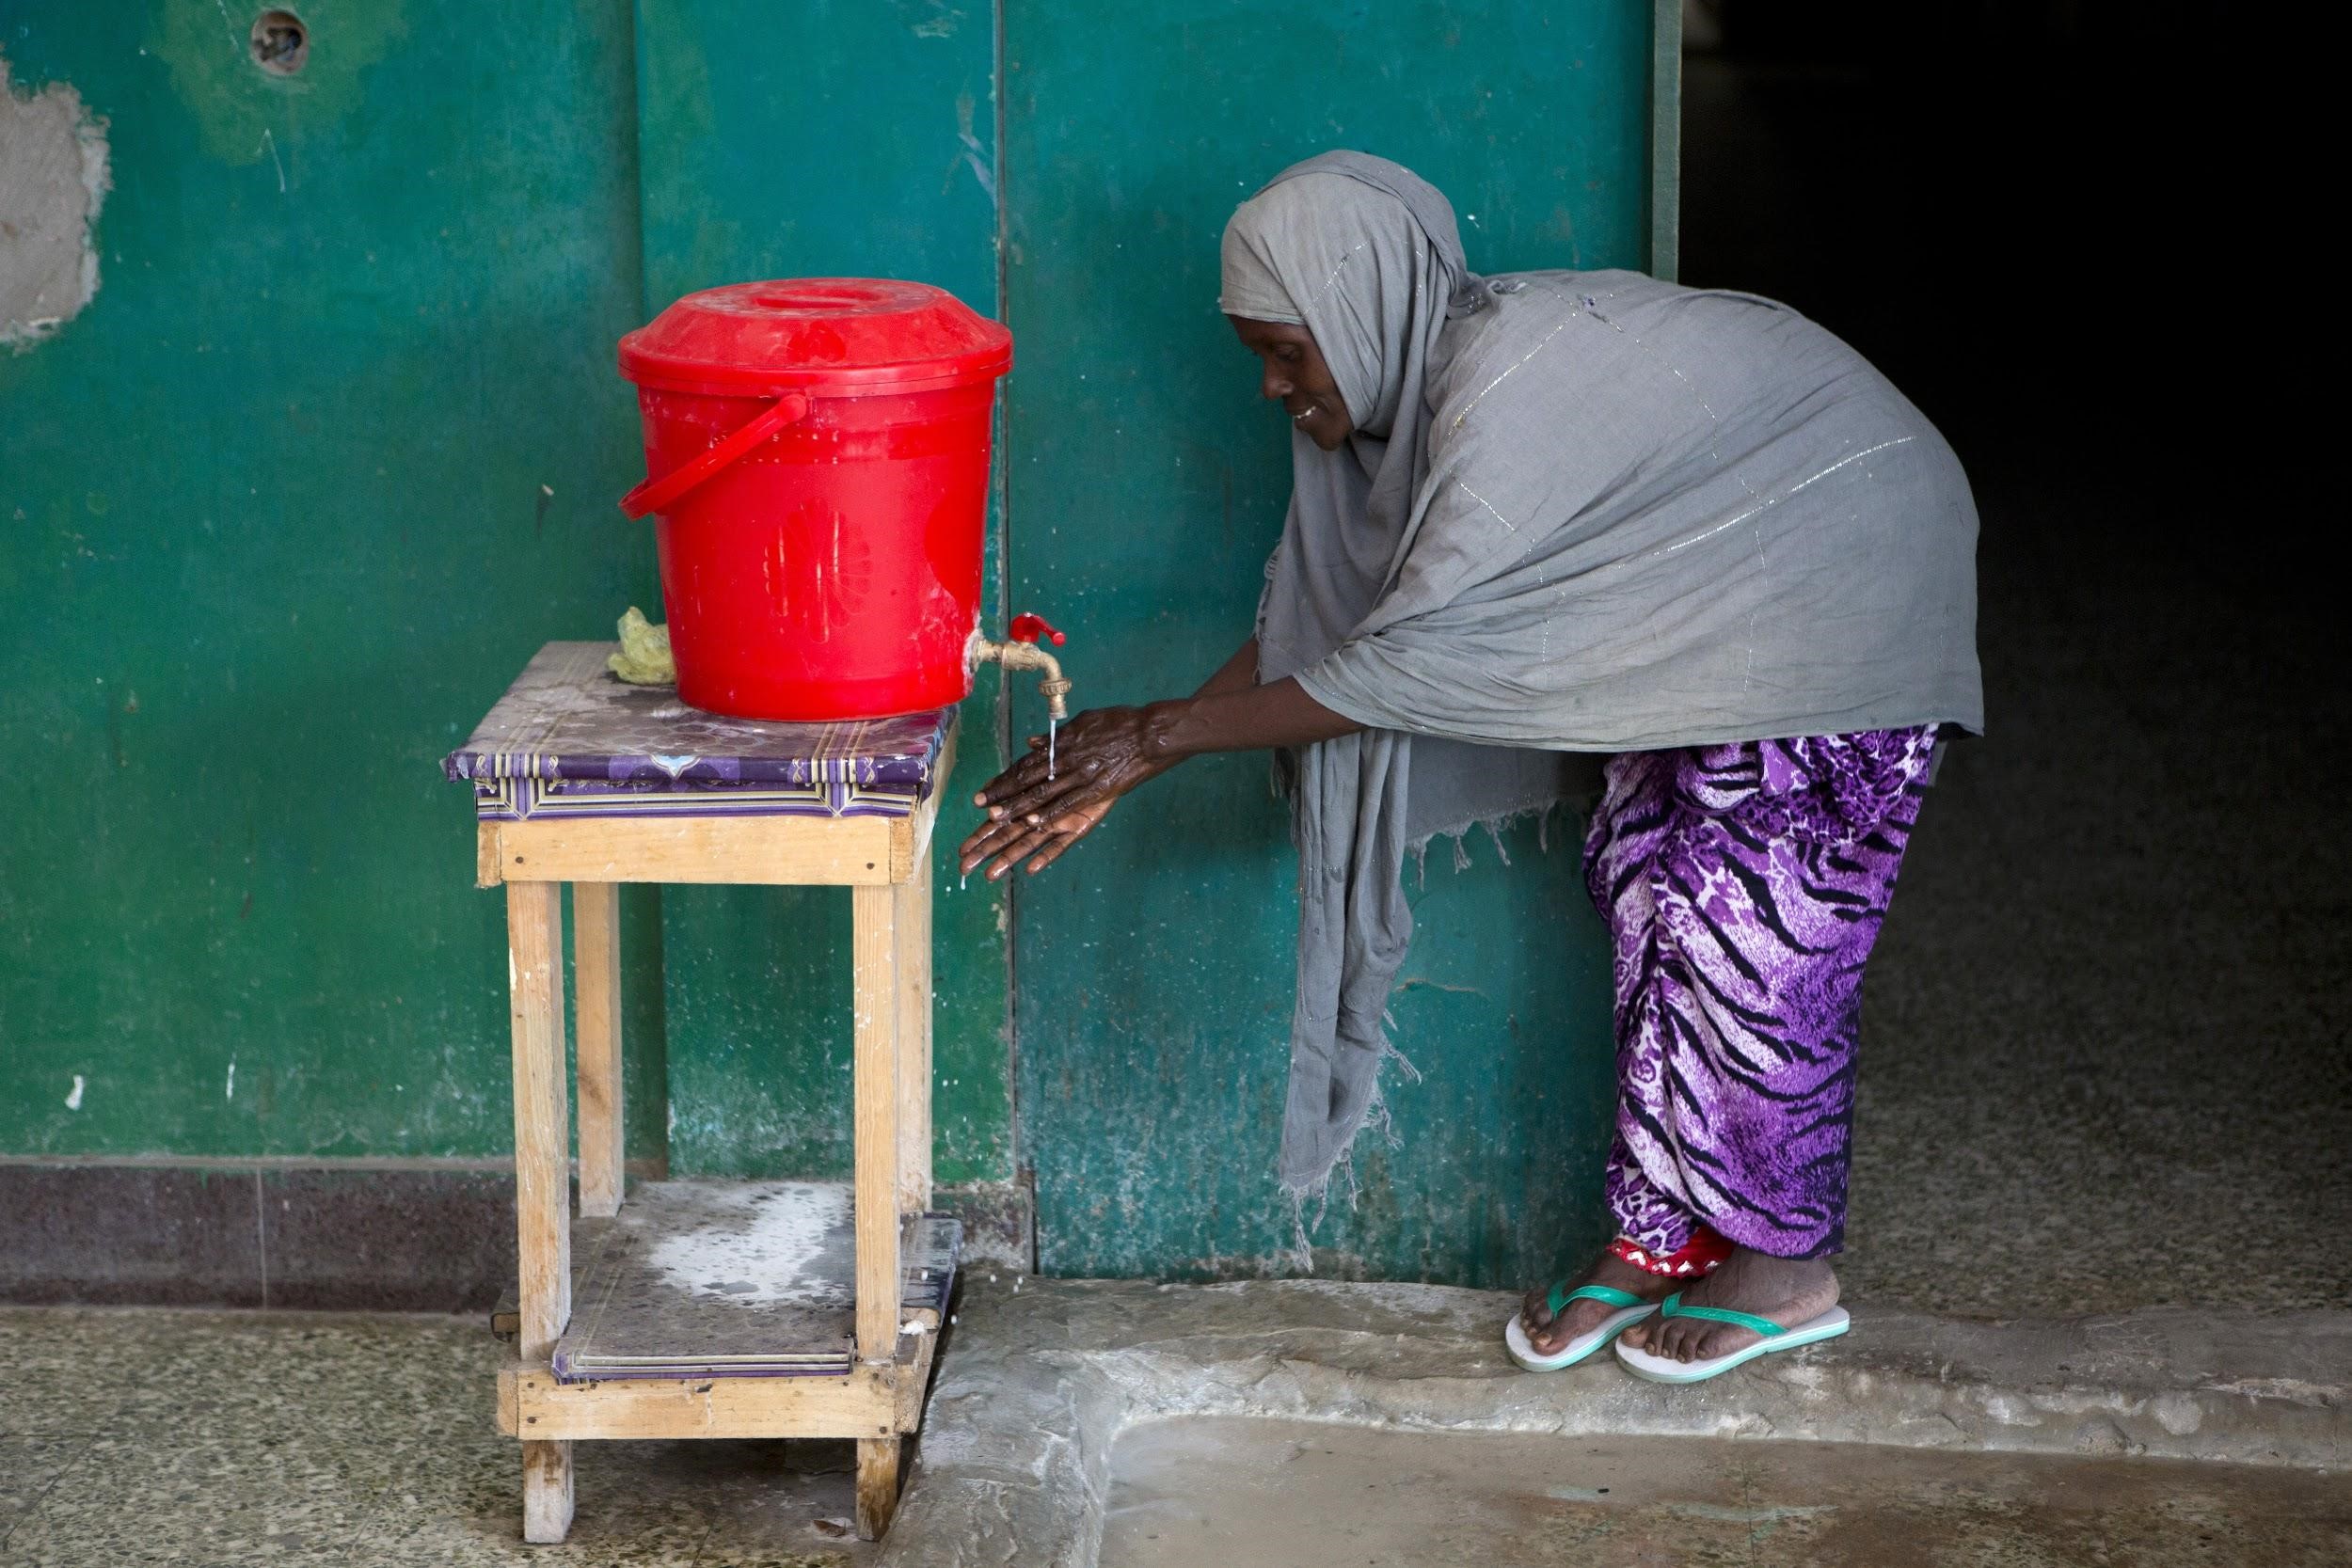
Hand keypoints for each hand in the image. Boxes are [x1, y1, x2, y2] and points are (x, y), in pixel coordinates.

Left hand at [957, 704, 1176, 880]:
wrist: (1150, 733)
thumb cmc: (1120, 723)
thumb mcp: (1084, 721)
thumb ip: (1057, 736)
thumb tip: (1033, 742)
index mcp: (1060, 745)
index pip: (1024, 765)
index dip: (1002, 781)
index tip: (982, 795)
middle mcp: (1065, 761)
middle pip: (1025, 782)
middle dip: (1001, 798)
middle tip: (978, 810)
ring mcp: (1080, 776)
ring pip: (1042, 796)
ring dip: (1017, 810)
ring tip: (995, 823)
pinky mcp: (1097, 790)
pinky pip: (1069, 805)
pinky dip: (1050, 815)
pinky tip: (1033, 825)